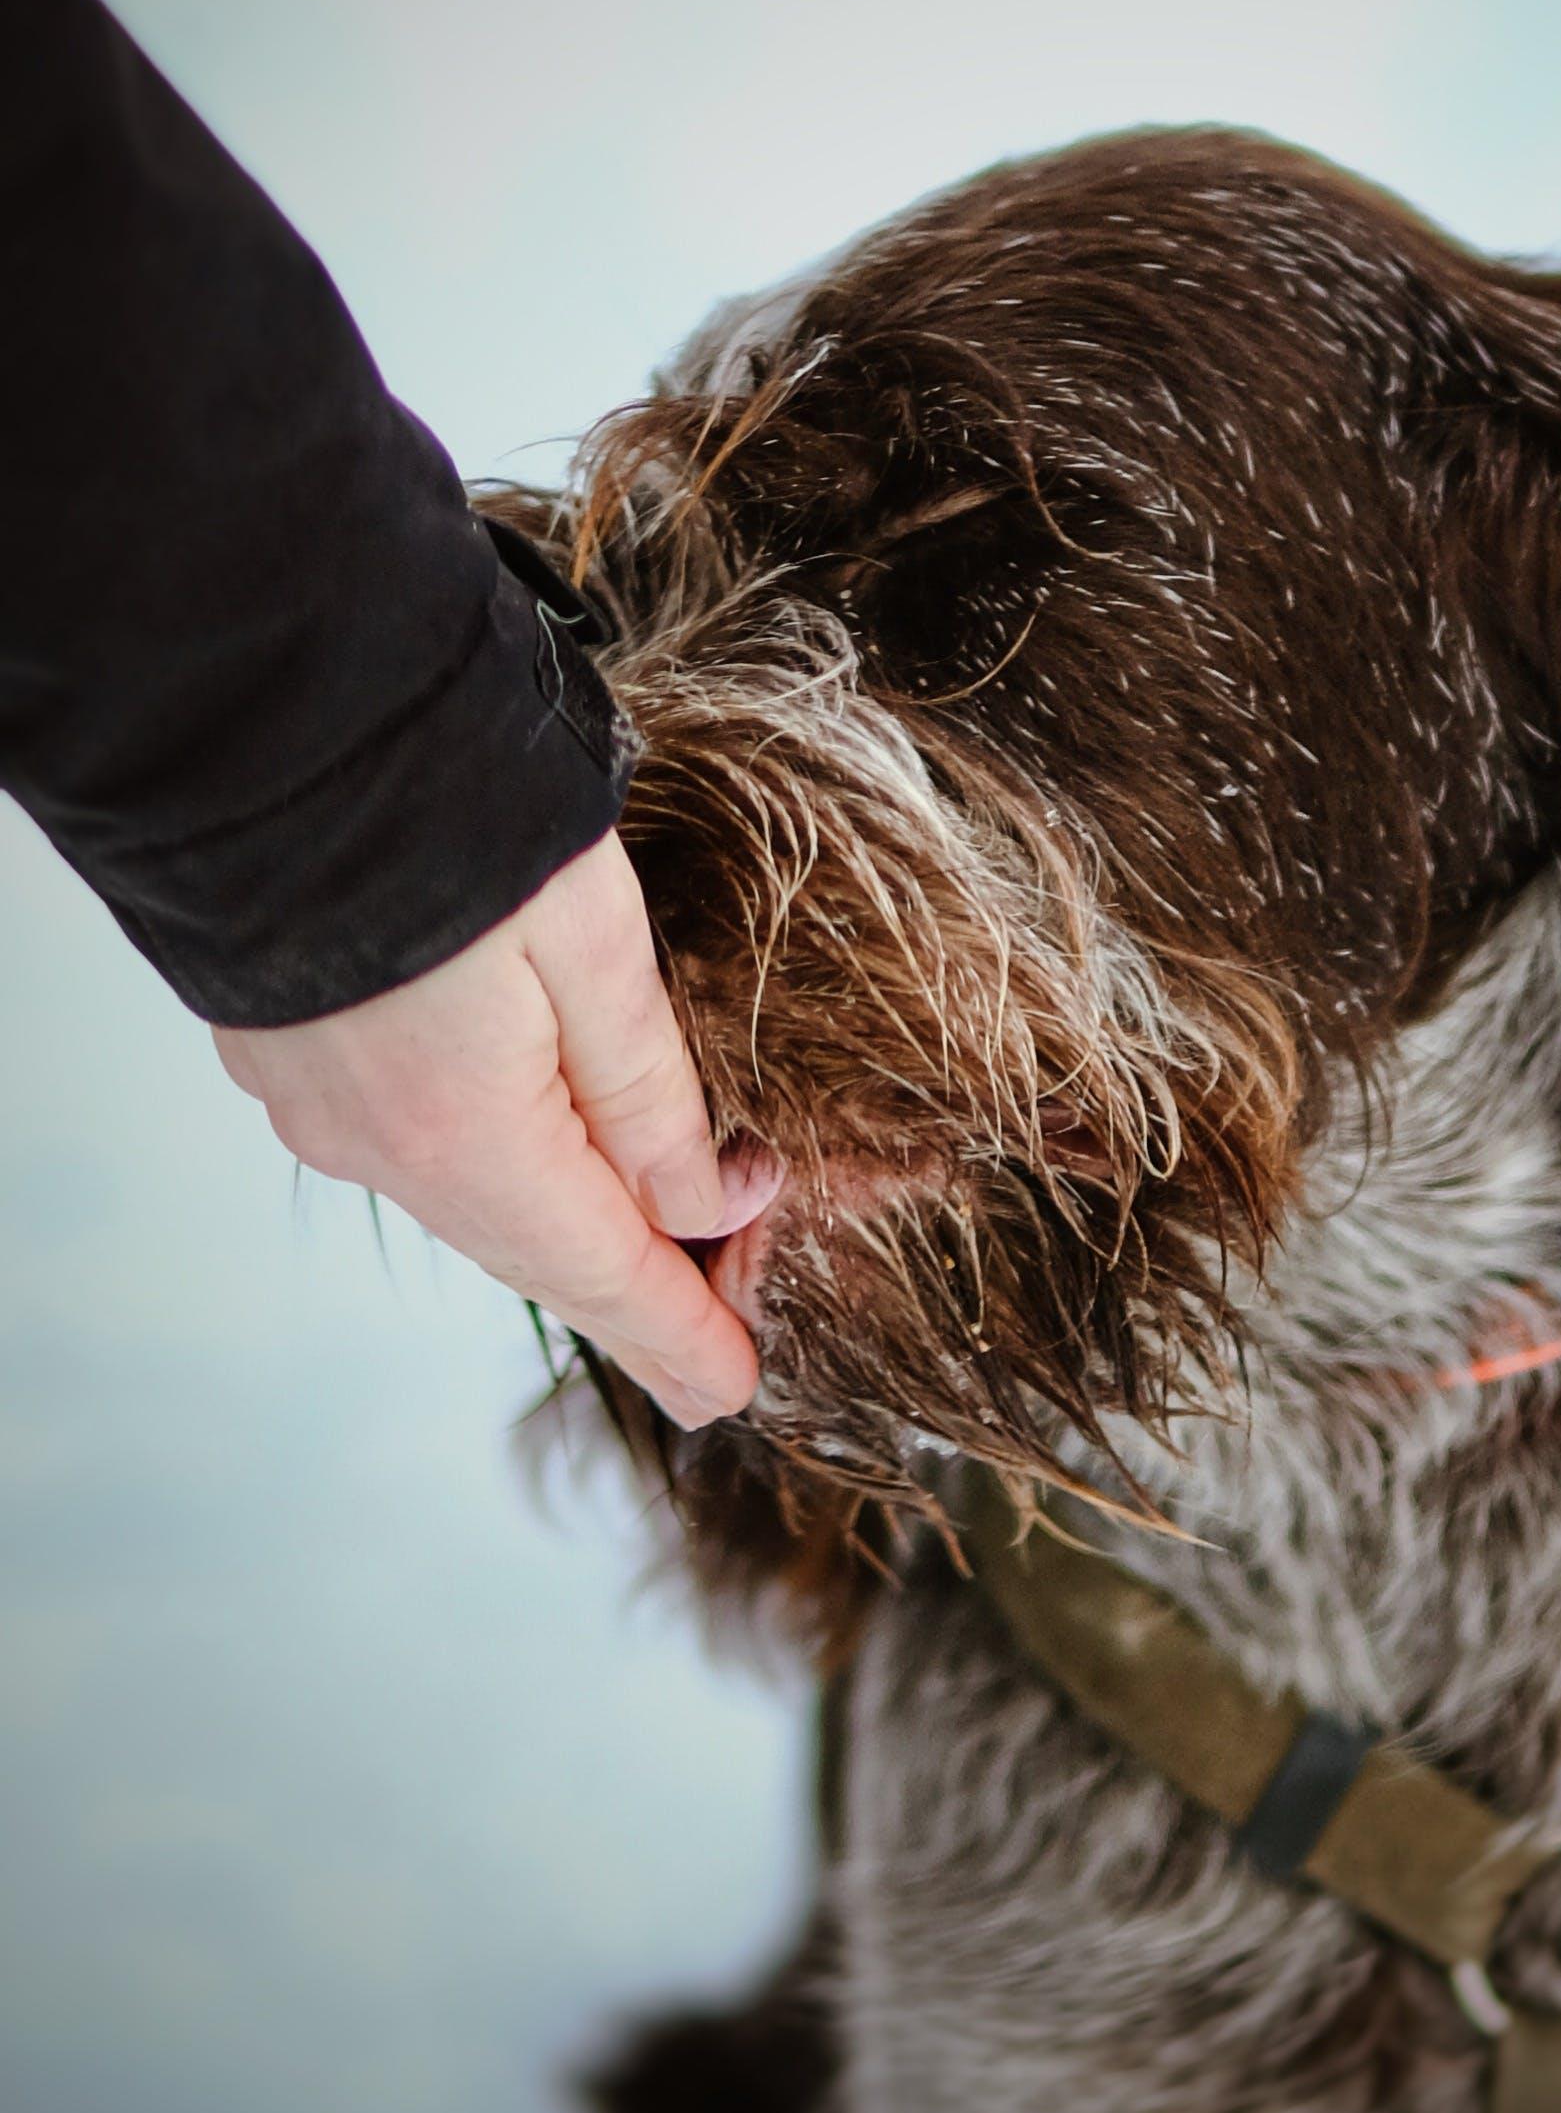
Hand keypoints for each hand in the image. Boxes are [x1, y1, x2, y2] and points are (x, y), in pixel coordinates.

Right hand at [213, 831, 769, 1426]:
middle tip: (719, 1330)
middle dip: (637, 1290)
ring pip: (479, 1200)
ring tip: (658, 1250)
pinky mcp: (294, 1059)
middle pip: (539, 1251)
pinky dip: (500, 1166)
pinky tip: (545, 1149)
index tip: (738, 1385)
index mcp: (469, 1138)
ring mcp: (322, 1109)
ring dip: (570, 1226)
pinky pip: (422, 1148)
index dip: (681, 1333)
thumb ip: (653, 1092)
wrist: (269, 727)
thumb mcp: (593, 944)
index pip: (603, 1274)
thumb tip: (713, 1200)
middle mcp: (383, 1149)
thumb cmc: (451, 816)